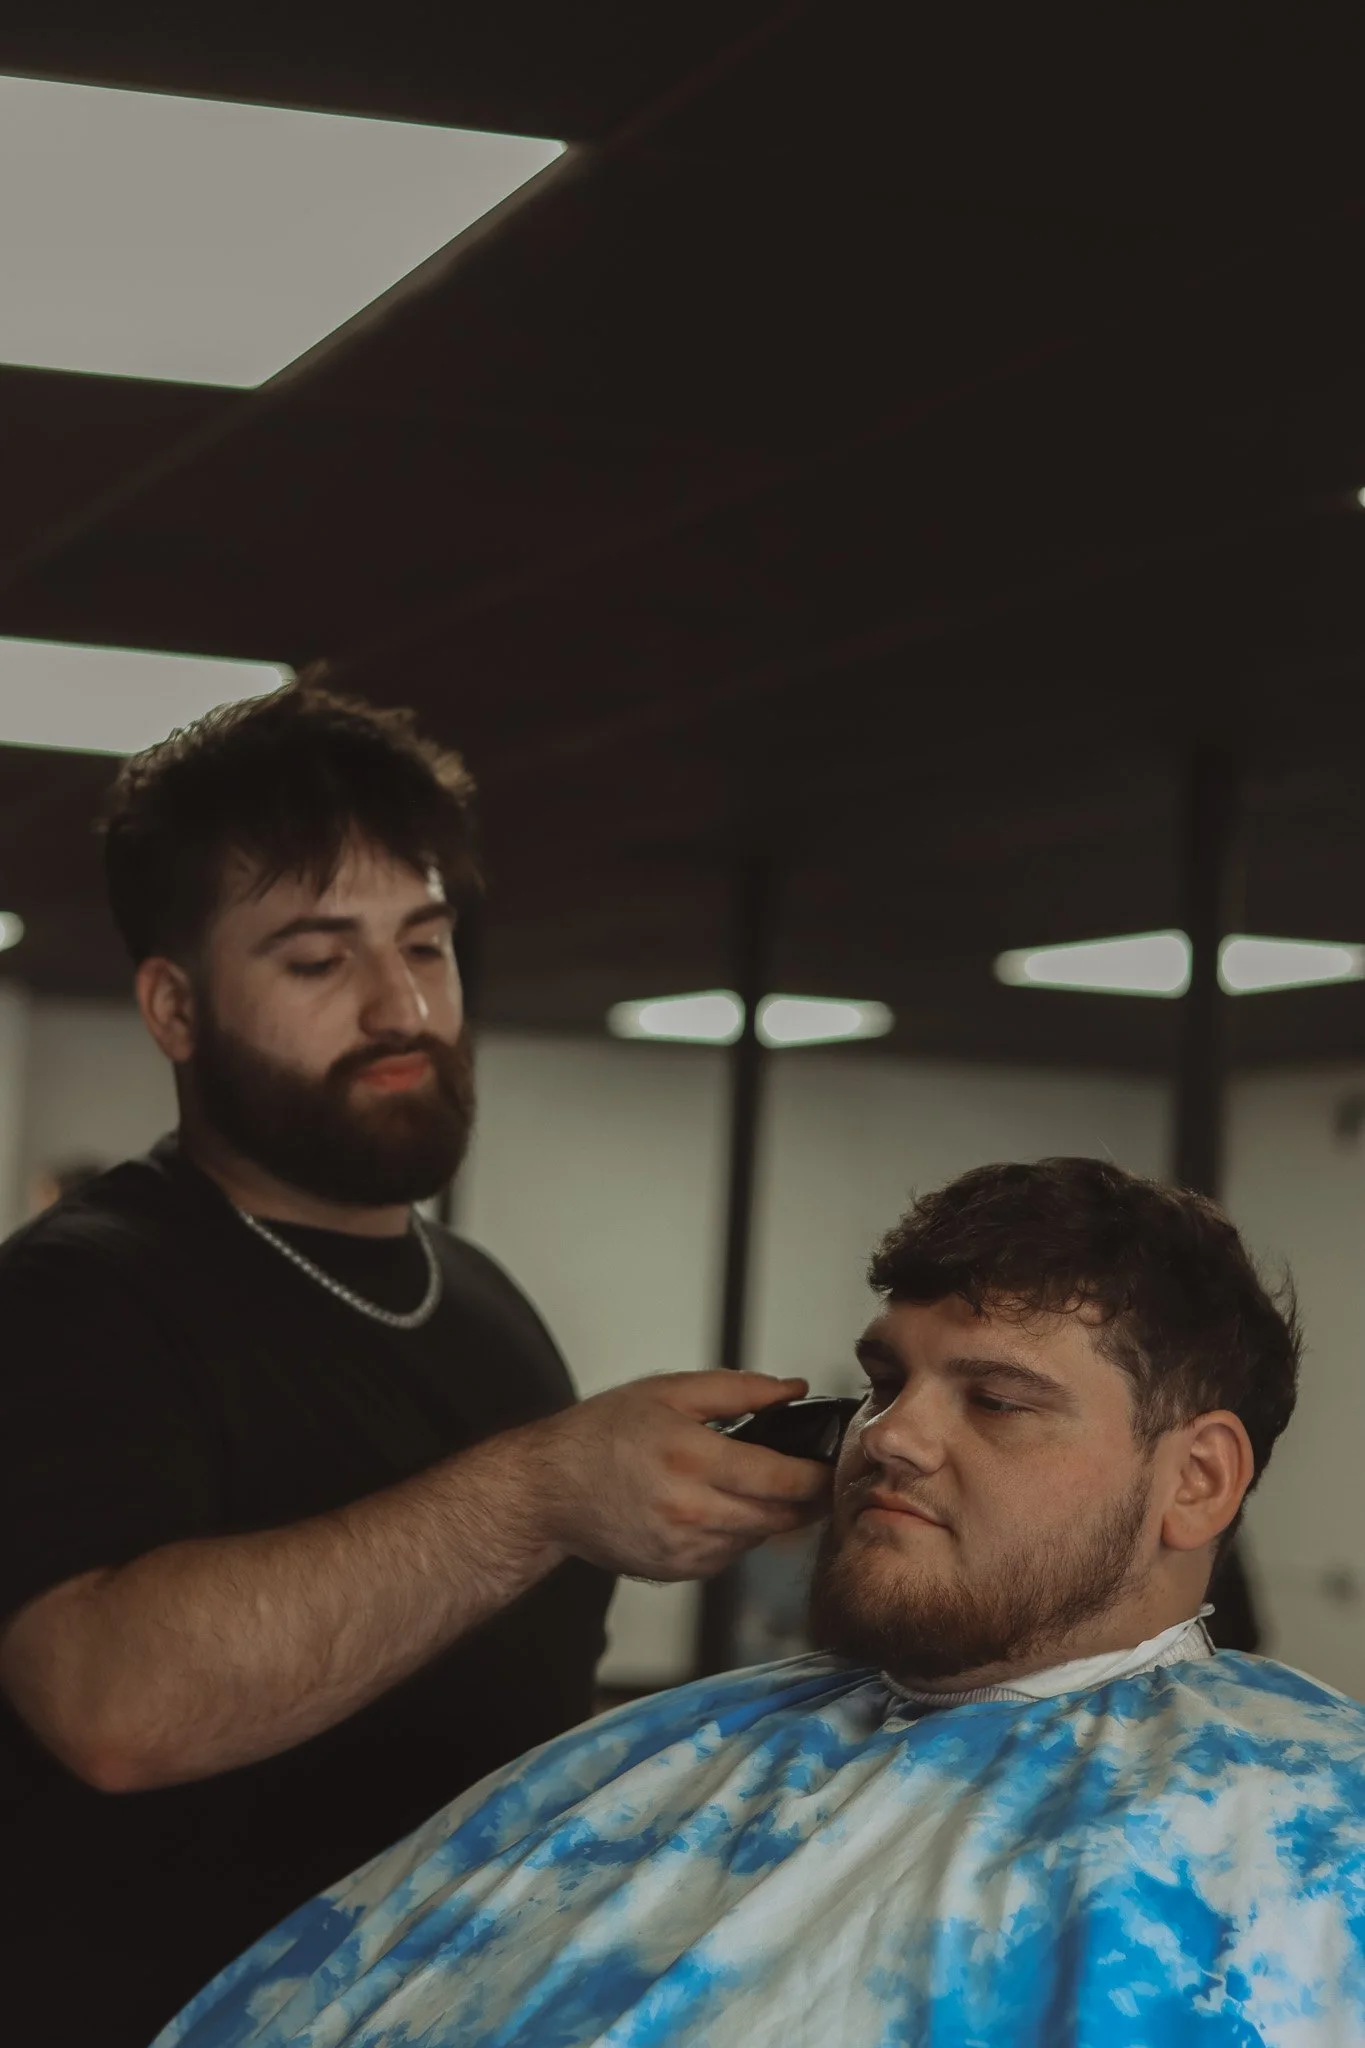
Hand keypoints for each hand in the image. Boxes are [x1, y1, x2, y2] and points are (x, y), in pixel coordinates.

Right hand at [521, 1373, 832, 1579]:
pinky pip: (729, 1556)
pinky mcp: (676, 1571)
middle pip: (781, 1517)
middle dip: (808, 1500)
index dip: (818, 1474)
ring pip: (758, 1539)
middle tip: (818, 1479)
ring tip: (771, 1488)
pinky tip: (725, 1508)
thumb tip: (793, 1390)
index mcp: (693, 1458)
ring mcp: (684, 1546)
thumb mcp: (668, 1392)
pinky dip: (739, 1534)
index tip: (834, 1464)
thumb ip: (739, 1390)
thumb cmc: (602, 1434)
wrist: (549, 1490)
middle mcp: (691, 1509)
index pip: (783, 1478)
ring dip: (774, 1518)